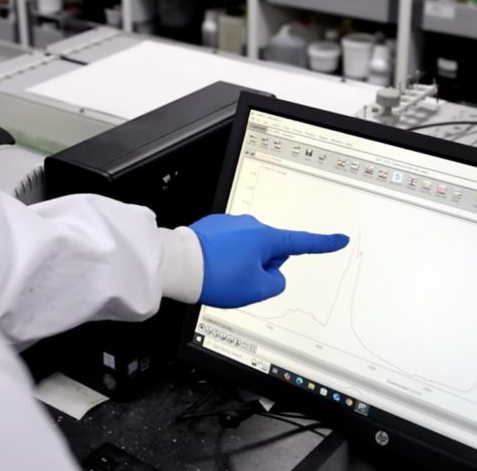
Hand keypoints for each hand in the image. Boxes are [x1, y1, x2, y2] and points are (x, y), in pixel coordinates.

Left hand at [189, 214, 349, 308]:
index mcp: (266, 238)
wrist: (177, 265)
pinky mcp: (211, 228)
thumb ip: (276, 283)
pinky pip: (228, 246)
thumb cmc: (215, 276)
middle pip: (270, 251)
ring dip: (241, 263)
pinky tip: (212, 267)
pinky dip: (224, 258)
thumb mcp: (257, 290)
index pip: (303, 243)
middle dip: (262, 266)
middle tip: (242, 281)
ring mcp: (229, 225)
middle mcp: (249, 226)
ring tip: (221, 275)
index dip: (323, 244)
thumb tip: (273, 274)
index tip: (339, 239)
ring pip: (247, 250)